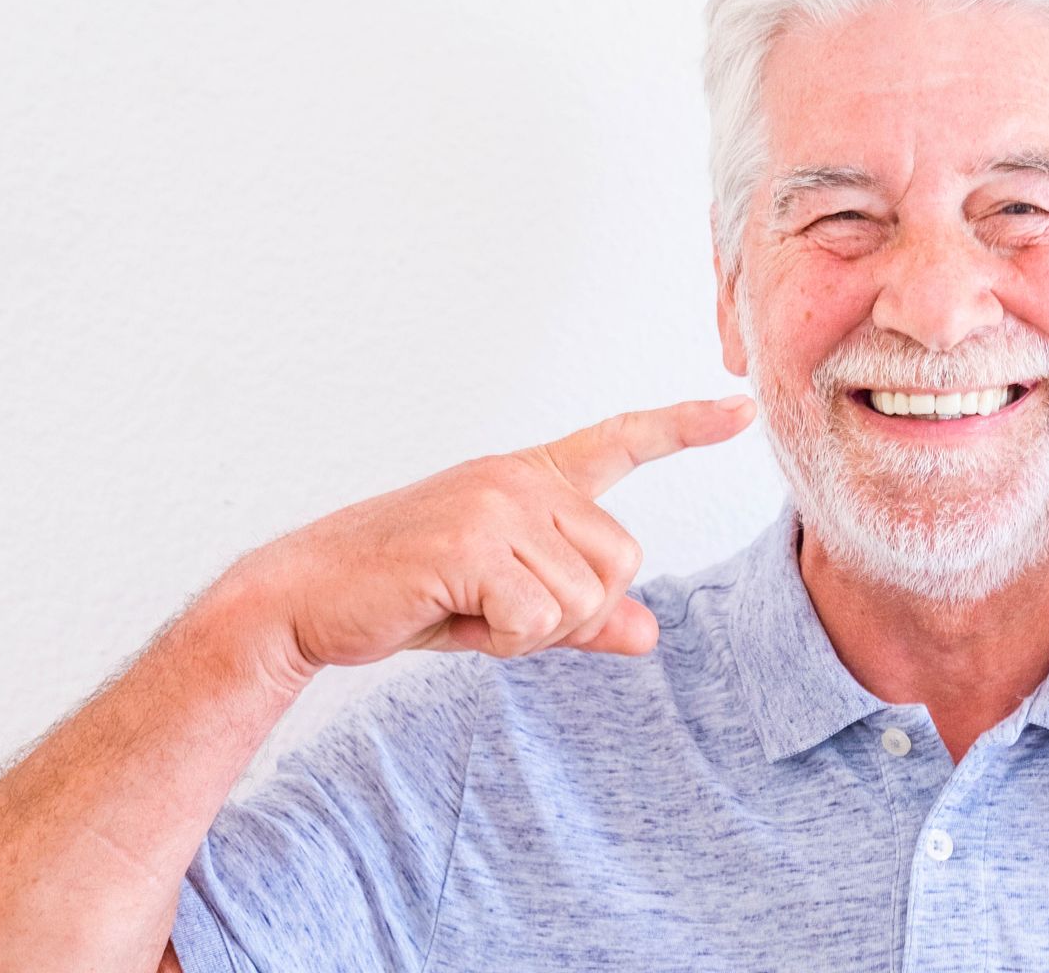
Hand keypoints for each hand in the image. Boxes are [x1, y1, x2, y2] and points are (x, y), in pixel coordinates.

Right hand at [233, 395, 755, 684]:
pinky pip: (537, 619)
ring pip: (583, 598)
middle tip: (496, 609)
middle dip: (571, 610)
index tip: (742, 408)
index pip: (622, 441)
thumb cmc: (406, 596)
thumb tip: (649, 634)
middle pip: (622, 562)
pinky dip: (501, 640)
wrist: (306, 599)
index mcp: (530, 479)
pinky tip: (449, 616)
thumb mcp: (503, 603)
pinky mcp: (470, 545)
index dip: (686, 427)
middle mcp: (520, 481)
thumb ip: (579, 615)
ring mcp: (496, 507)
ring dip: (529, 631)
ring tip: (465, 609)